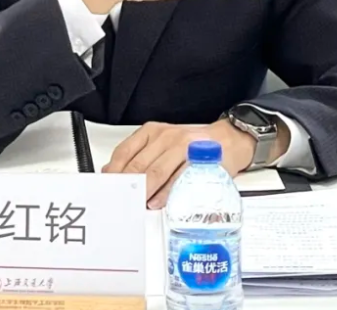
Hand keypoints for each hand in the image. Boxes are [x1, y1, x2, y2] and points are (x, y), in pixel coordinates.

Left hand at [102, 120, 260, 208]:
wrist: (228, 139)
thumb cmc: (192, 145)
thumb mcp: (161, 143)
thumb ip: (138, 156)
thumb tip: (113, 171)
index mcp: (152, 132)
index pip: (125, 151)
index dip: (114, 171)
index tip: (108, 186)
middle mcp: (166, 137)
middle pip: (139, 164)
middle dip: (127, 185)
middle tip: (119, 200)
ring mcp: (183, 147)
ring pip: (156, 171)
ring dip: (144, 191)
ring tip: (136, 203)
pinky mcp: (197, 160)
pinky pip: (177, 179)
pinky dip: (165, 193)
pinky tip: (156, 202)